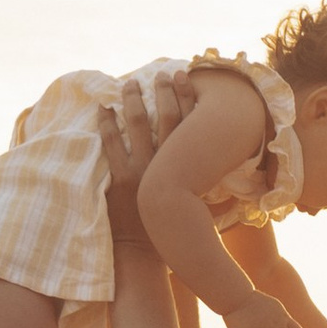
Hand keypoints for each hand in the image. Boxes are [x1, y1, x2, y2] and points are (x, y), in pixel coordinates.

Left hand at [98, 69, 198, 240]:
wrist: (143, 253)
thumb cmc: (171, 230)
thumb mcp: (197, 204)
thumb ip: (207, 183)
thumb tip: (224, 167)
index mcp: (186, 167)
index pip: (190, 123)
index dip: (186, 96)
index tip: (184, 75)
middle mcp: (165, 164)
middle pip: (166, 117)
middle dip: (163, 91)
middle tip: (159, 74)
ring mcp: (141, 170)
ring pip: (138, 125)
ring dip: (133, 101)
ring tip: (129, 84)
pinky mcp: (119, 179)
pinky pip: (111, 144)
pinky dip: (106, 125)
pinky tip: (102, 109)